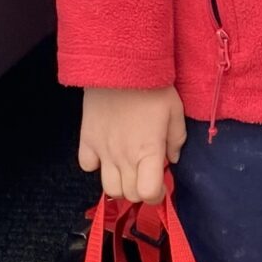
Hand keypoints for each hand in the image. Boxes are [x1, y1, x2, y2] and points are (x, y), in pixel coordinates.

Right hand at [79, 85, 187, 203]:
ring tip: (127, 169)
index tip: (160, 185)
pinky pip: (86, 166)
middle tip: (145, 173)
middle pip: (129, 195)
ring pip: (108, 188)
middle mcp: (124, 158)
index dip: (156, 195)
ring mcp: (102, 151)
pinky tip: (105, 153)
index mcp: (148, 152)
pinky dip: (95, 165)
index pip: (148, 194)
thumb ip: (176, 140)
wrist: (119, 66)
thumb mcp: (175, 112)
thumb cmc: (153, 87)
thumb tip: (171, 159)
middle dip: (140, 190)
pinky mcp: (86, 140)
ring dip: (120, 183)